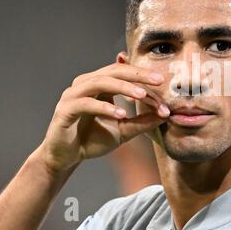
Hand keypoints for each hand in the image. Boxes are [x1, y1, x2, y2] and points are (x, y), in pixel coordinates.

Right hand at [39, 63, 169, 172]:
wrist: (66, 158)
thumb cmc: (93, 140)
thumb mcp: (124, 130)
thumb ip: (143, 121)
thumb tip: (166, 114)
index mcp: (99, 84)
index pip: (125, 74)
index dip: (145, 81)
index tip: (164, 91)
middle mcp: (85, 84)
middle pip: (114, 71)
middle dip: (138, 75)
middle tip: (158, 81)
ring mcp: (73, 95)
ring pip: (100, 82)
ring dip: (123, 88)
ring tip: (142, 95)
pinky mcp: (64, 110)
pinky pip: (86, 104)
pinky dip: (105, 107)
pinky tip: (122, 114)